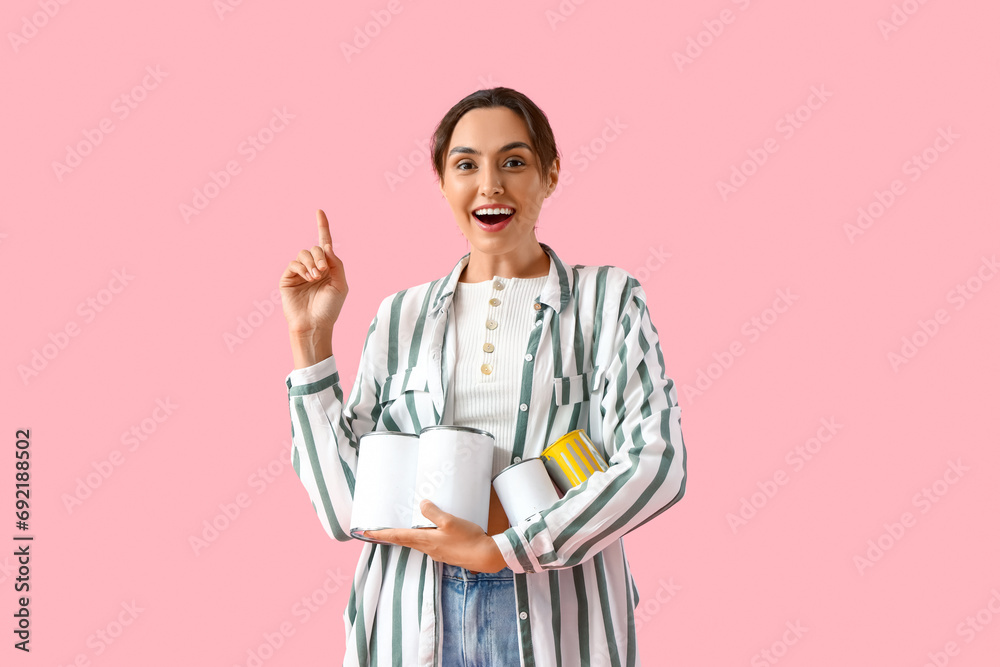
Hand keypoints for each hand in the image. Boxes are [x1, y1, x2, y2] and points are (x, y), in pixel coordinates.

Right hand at [279, 209, 347, 333]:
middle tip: (323, 271)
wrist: (315, 324)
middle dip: (320, 256)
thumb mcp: (341, 285)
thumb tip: (327, 246)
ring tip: (316, 277)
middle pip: (316, 248)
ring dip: (311, 262)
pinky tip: (308, 277)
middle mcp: (314, 267)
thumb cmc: (330, 308)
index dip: (322, 226)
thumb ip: (336, 264)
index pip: (325, 244)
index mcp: (328, 268)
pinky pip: (294, 263)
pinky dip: (302, 268)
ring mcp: (300, 272)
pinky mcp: (288, 278)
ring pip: (304, 253)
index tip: (319, 211)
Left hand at [365, 500, 507, 573]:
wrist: (486, 557)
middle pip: (404, 540)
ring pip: (416, 542)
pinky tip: (428, 531)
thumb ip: (434, 513)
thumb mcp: (450, 521)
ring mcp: (437, 552)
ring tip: (398, 529)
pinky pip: (428, 543)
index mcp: (425, 541)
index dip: (380, 534)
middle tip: (376, 530)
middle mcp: (428, 549)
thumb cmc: (469, 539)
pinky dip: (421, 537)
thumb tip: (422, 505)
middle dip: (390, 535)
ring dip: (405, 536)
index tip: (365, 533)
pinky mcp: (446, 553)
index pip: (397, 536)